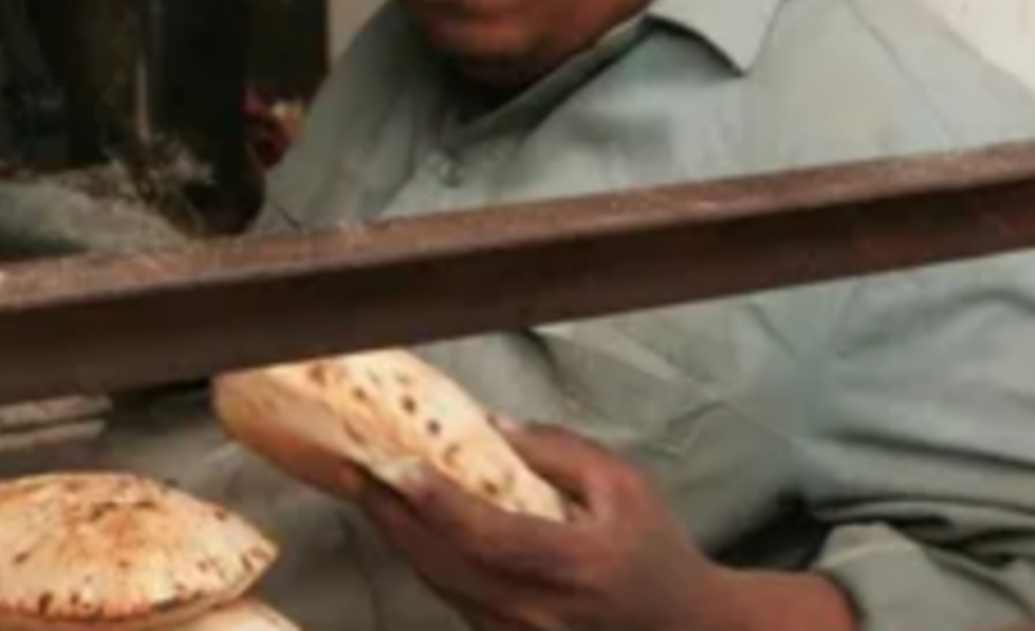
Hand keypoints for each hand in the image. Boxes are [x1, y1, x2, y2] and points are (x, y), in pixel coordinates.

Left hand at [357, 422, 852, 630]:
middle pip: (445, 564)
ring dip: (395, 535)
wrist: (684, 628)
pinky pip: (449, 597)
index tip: (394, 466)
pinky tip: (396, 523)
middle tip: (350, 466)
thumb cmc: (655, 549)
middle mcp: (542, 611)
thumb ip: (556, 452)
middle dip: (390, 514)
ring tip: (360, 486)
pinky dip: (418, 558)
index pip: (491, 537)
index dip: (437, 504)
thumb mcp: (623, 485)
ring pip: (438, 583)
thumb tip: (487, 425)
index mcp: (578, 565)